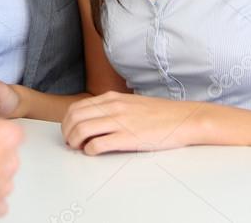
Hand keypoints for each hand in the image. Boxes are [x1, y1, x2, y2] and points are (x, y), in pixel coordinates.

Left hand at [61, 91, 205, 154]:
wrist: (184, 119)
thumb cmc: (160, 114)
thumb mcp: (131, 103)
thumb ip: (112, 108)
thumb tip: (94, 120)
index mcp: (112, 98)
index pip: (77, 107)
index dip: (67, 121)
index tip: (69, 131)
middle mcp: (113, 107)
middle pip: (74, 118)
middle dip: (67, 132)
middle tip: (71, 142)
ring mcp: (120, 122)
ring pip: (82, 130)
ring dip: (75, 141)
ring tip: (79, 148)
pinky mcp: (127, 138)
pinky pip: (98, 144)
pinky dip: (90, 150)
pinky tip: (93, 152)